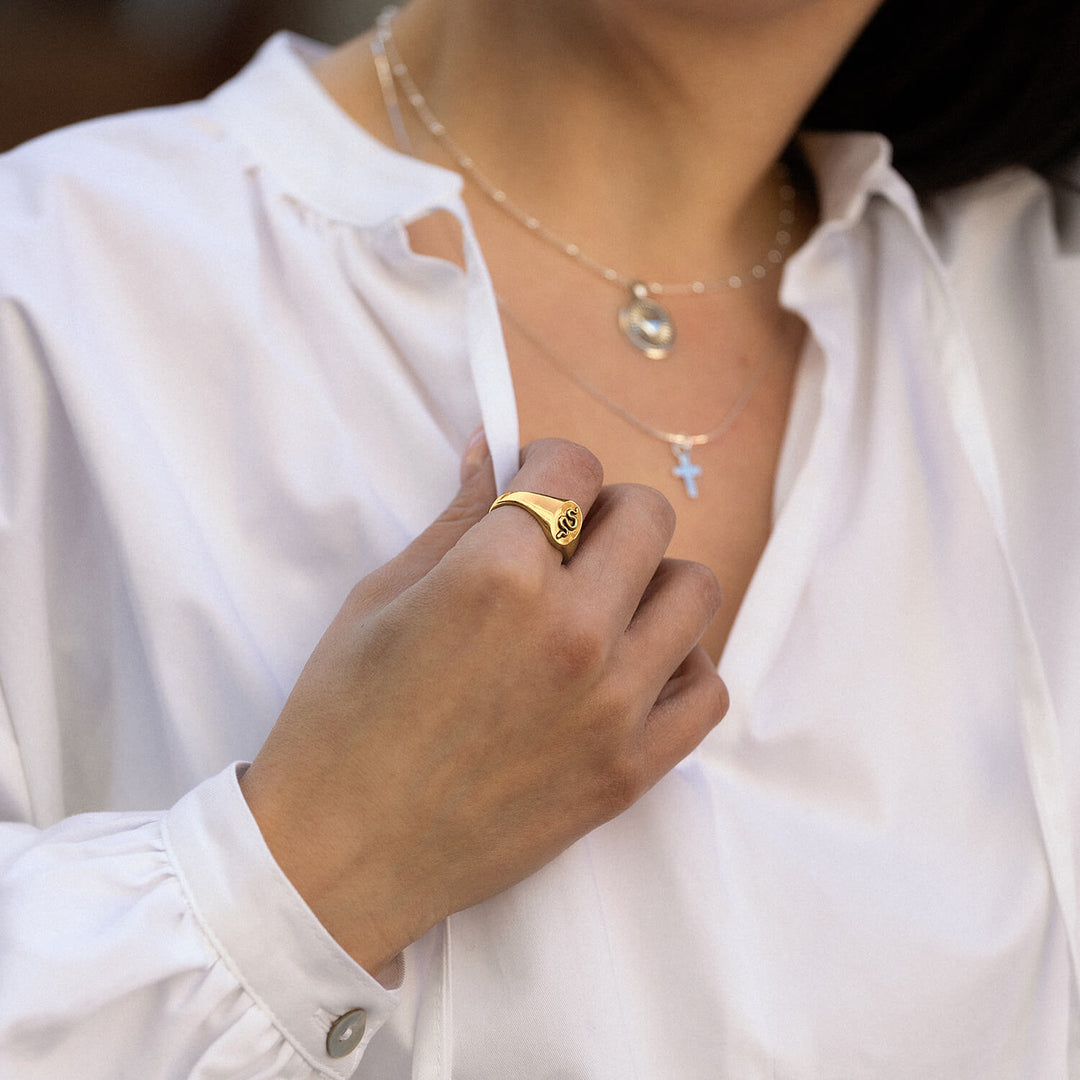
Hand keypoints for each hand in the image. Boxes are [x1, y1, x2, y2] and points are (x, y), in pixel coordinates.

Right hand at [240, 437, 727, 972]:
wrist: (339, 856)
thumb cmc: (339, 720)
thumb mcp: (381, 597)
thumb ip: (456, 517)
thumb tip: (494, 448)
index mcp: (498, 574)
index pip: (572, 465)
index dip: (547, 463)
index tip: (532, 484)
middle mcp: (572, 630)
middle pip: (647, 516)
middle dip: (606, 510)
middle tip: (568, 541)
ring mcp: (613, 705)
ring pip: (696, 590)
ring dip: (654, 578)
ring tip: (607, 603)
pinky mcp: (632, 771)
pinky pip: (709, 688)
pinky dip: (682, 664)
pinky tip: (634, 668)